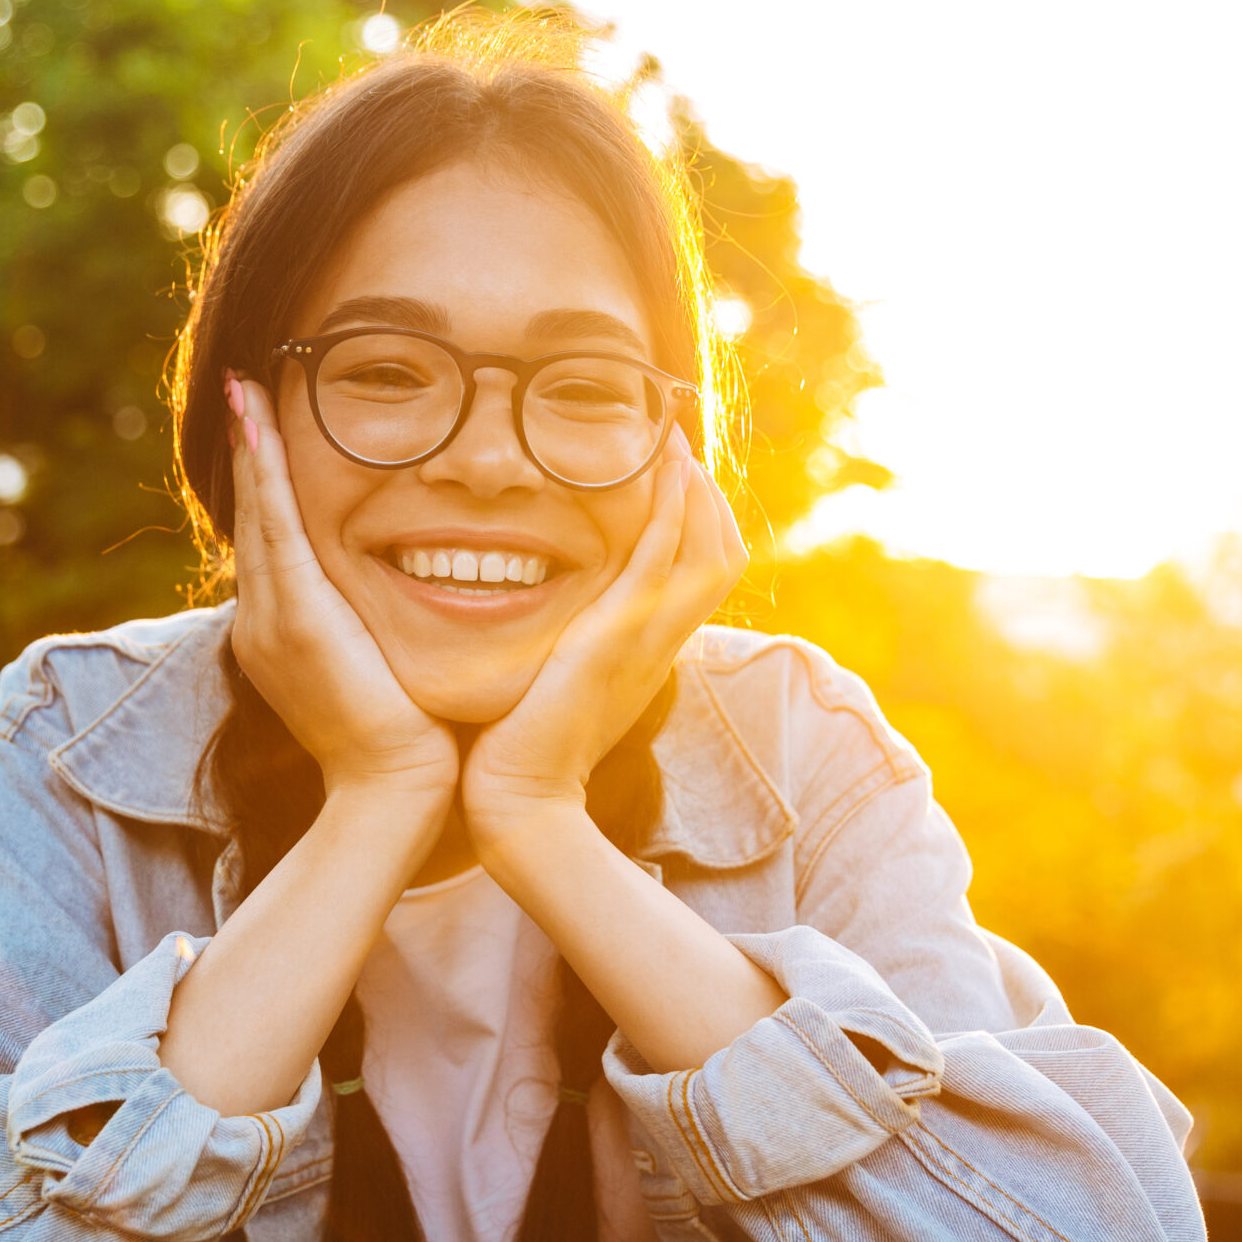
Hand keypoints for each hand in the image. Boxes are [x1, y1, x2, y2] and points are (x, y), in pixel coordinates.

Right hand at [225, 374, 459, 799]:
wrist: (394, 794)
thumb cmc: (409, 740)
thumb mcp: (386, 667)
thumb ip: (381, 627)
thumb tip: (418, 590)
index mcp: (282, 632)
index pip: (274, 541)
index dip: (267, 483)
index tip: (265, 426)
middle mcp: (263, 620)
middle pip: (255, 518)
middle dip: (249, 451)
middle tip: (241, 386)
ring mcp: (270, 619)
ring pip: (260, 514)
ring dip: (252, 446)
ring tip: (244, 388)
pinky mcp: (293, 618)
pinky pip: (276, 528)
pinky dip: (268, 474)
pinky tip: (262, 423)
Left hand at [463, 429, 745, 848]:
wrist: (519, 799)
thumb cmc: (525, 746)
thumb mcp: (562, 683)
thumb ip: (575, 647)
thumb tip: (558, 622)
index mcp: (652, 652)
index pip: (703, 575)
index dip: (700, 523)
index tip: (675, 477)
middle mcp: (662, 645)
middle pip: (722, 557)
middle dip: (709, 496)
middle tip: (679, 447)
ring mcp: (646, 643)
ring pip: (707, 554)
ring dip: (695, 491)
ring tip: (674, 443)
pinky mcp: (616, 640)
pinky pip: (660, 564)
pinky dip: (670, 514)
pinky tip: (665, 473)